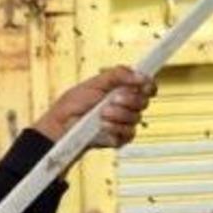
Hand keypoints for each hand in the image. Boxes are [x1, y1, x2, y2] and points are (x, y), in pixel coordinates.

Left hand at [34, 67, 155, 147]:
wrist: (63, 124)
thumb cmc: (75, 102)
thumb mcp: (96, 81)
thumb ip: (119, 74)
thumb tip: (140, 75)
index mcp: (124, 89)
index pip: (147, 87)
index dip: (149, 86)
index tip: (144, 85)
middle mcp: (127, 106)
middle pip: (144, 102)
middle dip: (129, 100)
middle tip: (113, 99)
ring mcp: (125, 122)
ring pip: (136, 118)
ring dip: (119, 114)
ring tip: (102, 113)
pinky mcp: (120, 138)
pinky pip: (128, 133)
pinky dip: (115, 128)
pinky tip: (103, 125)